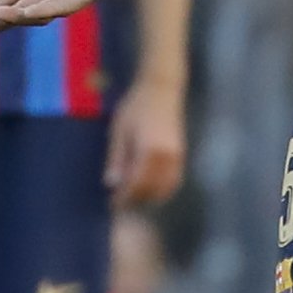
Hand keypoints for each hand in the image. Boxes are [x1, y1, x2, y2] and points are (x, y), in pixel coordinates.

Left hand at [106, 77, 186, 203]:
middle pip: (151, 190)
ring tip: (133, 196)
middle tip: (119, 202)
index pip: (136, 184)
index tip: (112, 203)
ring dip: (150, 196)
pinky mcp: (181, 154)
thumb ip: (116, 158)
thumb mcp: (119, 131)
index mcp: (149, 151)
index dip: (123, 197)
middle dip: (135, 199)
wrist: (161, 89)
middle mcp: (166, 157)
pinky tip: (150, 189)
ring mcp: (177, 156)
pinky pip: (174, 180)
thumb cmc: (136, 106)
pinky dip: (163, 189)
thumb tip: (111, 184)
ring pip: (165, 188)